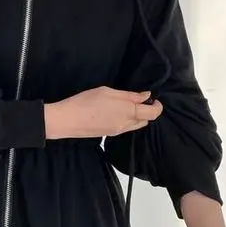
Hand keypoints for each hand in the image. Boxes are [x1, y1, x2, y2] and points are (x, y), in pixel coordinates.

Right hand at [44, 87, 163, 139]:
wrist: (68, 120)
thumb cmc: (87, 101)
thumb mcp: (109, 92)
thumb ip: (130, 95)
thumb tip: (146, 96)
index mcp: (129, 112)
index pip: (153, 113)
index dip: (157, 106)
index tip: (153, 98)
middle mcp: (126, 124)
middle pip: (146, 121)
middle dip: (147, 111)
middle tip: (140, 99)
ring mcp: (118, 131)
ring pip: (135, 125)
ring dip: (137, 116)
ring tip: (126, 105)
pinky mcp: (110, 134)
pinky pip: (125, 128)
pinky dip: (127, 120)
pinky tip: (116, 112)